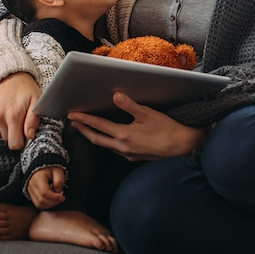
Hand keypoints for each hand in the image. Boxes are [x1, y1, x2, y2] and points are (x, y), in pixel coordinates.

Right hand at [0, 72, 40, 149]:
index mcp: (12, 116)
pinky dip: (2, 125)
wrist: (10, 76)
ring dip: (9, 131)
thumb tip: (30, 136)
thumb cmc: (26, 89)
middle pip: (7, 141)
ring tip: (15, 118)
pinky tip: (8, 115)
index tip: (27, 135)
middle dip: (16, 137)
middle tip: (23, 124)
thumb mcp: (36, 101)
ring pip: (1, 136)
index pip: (14, 144)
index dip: (22, 143)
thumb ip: (33, 120)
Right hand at [27, 166, 65, 209]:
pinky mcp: (31, 194)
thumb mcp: (58, 170)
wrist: (43, 167)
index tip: (62, 197)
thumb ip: (59, 180)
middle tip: (61, 198)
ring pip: (39, 204)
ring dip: (50, 204)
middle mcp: (32, 185)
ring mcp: (30, 190)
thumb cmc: (51, 168)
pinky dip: (46, 205)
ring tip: (57, 199)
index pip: (44, 192)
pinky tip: (52, 200)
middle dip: (53, 202)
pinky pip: (37, 204)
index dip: (54, 197)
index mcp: (38, 178)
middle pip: (41, 200)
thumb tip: (58, 191)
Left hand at [69, 92, 207, 160]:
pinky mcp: (134, 157)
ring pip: (105, 145)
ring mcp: (128, 154)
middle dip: (83, 130)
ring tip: (88, 128)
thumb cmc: (167, 129)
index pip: (98, 125)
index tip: (73, 115)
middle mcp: (122, 147)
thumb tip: (115, 96)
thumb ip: (129, 105)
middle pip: (96, 139)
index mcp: (123, 135)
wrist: (181, 146)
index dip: (84, 119)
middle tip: (73, 123)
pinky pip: (115, 149)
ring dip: (94, 136)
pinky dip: (107, 142)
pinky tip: (109, 137)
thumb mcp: (147, 114)